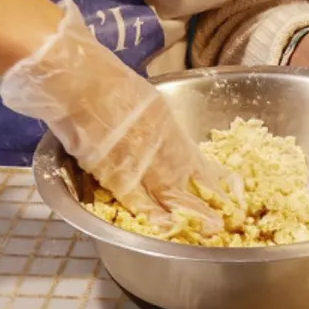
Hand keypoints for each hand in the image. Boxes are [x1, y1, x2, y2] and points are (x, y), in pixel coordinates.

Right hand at [0, 1, 238, 229]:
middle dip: (206, 203)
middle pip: (187, 180)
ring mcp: (139, 160)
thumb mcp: (139, 96)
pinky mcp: (116, 173)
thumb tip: (150, 129)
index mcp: (165, 124)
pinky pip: (137, 201)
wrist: (78, 78)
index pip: (194, 157)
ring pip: (169, 194)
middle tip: (225, 221)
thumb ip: (148, 118)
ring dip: (189, 214)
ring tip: (210, 230)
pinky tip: (169, 228)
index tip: (230, 192)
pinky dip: (153, 216)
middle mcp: (159, 143)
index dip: (212, 178)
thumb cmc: (101, 78)